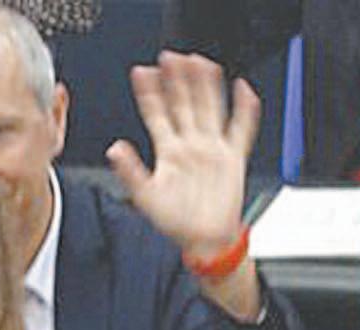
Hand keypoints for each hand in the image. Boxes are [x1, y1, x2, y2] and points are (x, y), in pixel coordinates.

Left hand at [105, 52, 257, 257]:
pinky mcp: (233, 158)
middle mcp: (189, 146)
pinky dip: (244, 109)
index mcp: (168, 153)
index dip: (149, 94)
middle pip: (183, 104)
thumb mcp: (145, 198)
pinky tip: (243, 89)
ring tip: (201, 62)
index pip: (156, 115)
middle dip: (177, 81)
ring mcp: (211, 149)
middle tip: (170, 57)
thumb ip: (130, 172)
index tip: (142, 73)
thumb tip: (114, 149)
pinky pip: (241, 129)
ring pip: (210, 108)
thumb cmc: (176, 222)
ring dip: (206, 86)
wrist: (206, 241)